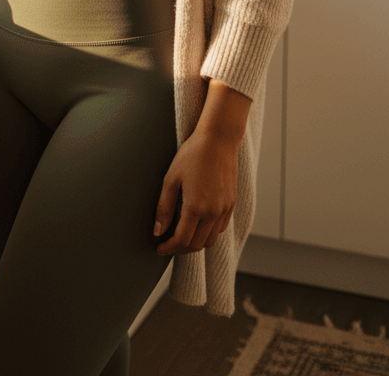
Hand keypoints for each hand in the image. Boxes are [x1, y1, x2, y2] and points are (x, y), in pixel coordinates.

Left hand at [153, 126, 237, 255]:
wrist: (218, 139)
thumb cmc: (192, 154)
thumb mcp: (171, 178)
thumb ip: (164, 207)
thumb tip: (157, 230)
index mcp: (196, 207)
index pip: (181, 240)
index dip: (168, 248)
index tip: (159, 247)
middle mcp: (213, 212)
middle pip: (196, 245)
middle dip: (180, 249)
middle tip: (168, 244)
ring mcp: (225, 209)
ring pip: (210, 240)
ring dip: (195, 243)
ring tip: (182, 236)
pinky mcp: (231, 204)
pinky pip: (220, 228)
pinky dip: (208, 233)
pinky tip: (198, 224)